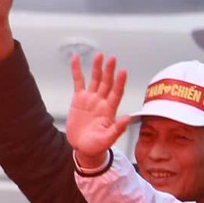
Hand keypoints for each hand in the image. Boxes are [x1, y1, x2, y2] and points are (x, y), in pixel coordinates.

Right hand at [66, 53, 130, 168]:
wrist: (83, 147)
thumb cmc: (97, 145)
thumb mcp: (108, 139)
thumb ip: (118, 128)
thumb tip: (128, 118)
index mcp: (110, 110)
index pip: (116, 93)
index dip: (119, 82)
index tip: (122, 71)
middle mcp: (101, 101)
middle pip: (106, 83)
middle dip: (109, 71)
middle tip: (111, 59)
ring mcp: (90, 99)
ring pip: (95, 80)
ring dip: (97, 68)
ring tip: (99, 56)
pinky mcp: (78, 99)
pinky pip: (78, 81)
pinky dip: (77, 70)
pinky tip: (76, 59)